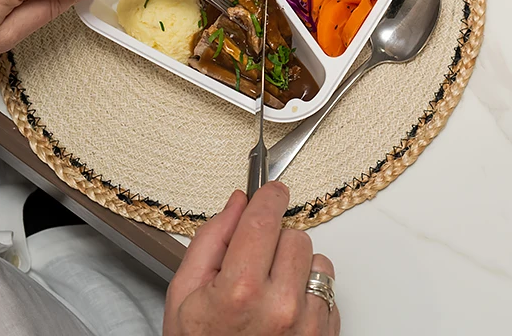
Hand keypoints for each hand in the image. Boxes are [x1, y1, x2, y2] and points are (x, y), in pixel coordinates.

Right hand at [165, 183, 339, 335]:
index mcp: (240, 291)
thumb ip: (211, 240)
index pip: (265, 218)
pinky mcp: (327, 332)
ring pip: (316, 259)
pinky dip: (309, 293)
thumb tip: (237, 202)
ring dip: (295, 267)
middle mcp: (280, 305)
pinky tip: (284, 311)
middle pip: (294, 235)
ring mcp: (308, 321)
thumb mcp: (184, 295)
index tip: (270, 191)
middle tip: (253, 266)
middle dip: (274, 242)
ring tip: (268, 293)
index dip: (269, 197)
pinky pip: (328, 289)